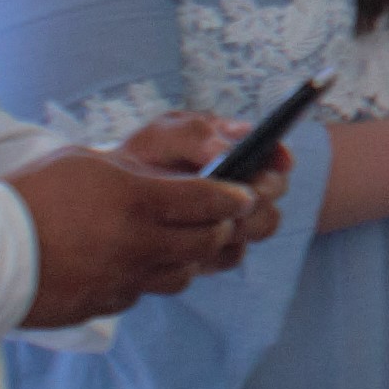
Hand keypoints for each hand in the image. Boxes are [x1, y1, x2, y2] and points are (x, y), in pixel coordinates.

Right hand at [7, 135, 262, 328]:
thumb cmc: (30, 197)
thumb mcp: (86, 164)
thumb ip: (135, 175)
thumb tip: (168, 184)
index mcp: (136, 201)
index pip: (207, 199)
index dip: (233, 196)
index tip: (246, 194)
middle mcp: (138, 244)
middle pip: (206, 240)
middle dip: (224, 227)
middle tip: (227, 219)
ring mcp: (122, 280)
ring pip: (182, 273)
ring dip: (190, 257)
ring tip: (186, 242)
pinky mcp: (104, 305)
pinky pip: (142, 291)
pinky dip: (149, 277)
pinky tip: (137, 263)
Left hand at [106, 111, 287, 276]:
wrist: (109, 195)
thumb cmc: (145, 155)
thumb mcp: (166, 133)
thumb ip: (197, 135)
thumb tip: (229, 152)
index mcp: (244, 152)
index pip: (278, 157)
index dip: (278, 160)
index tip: (264, 166)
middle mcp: (247, 188)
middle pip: (277, 190)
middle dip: (256, 199)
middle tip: (230, 199)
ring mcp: (236, 221)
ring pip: (260, 227)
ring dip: (241, 224)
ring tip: (207, 220)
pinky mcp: (218, 251)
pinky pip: (232, 254)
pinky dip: (217, 249)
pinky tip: (190, 240)